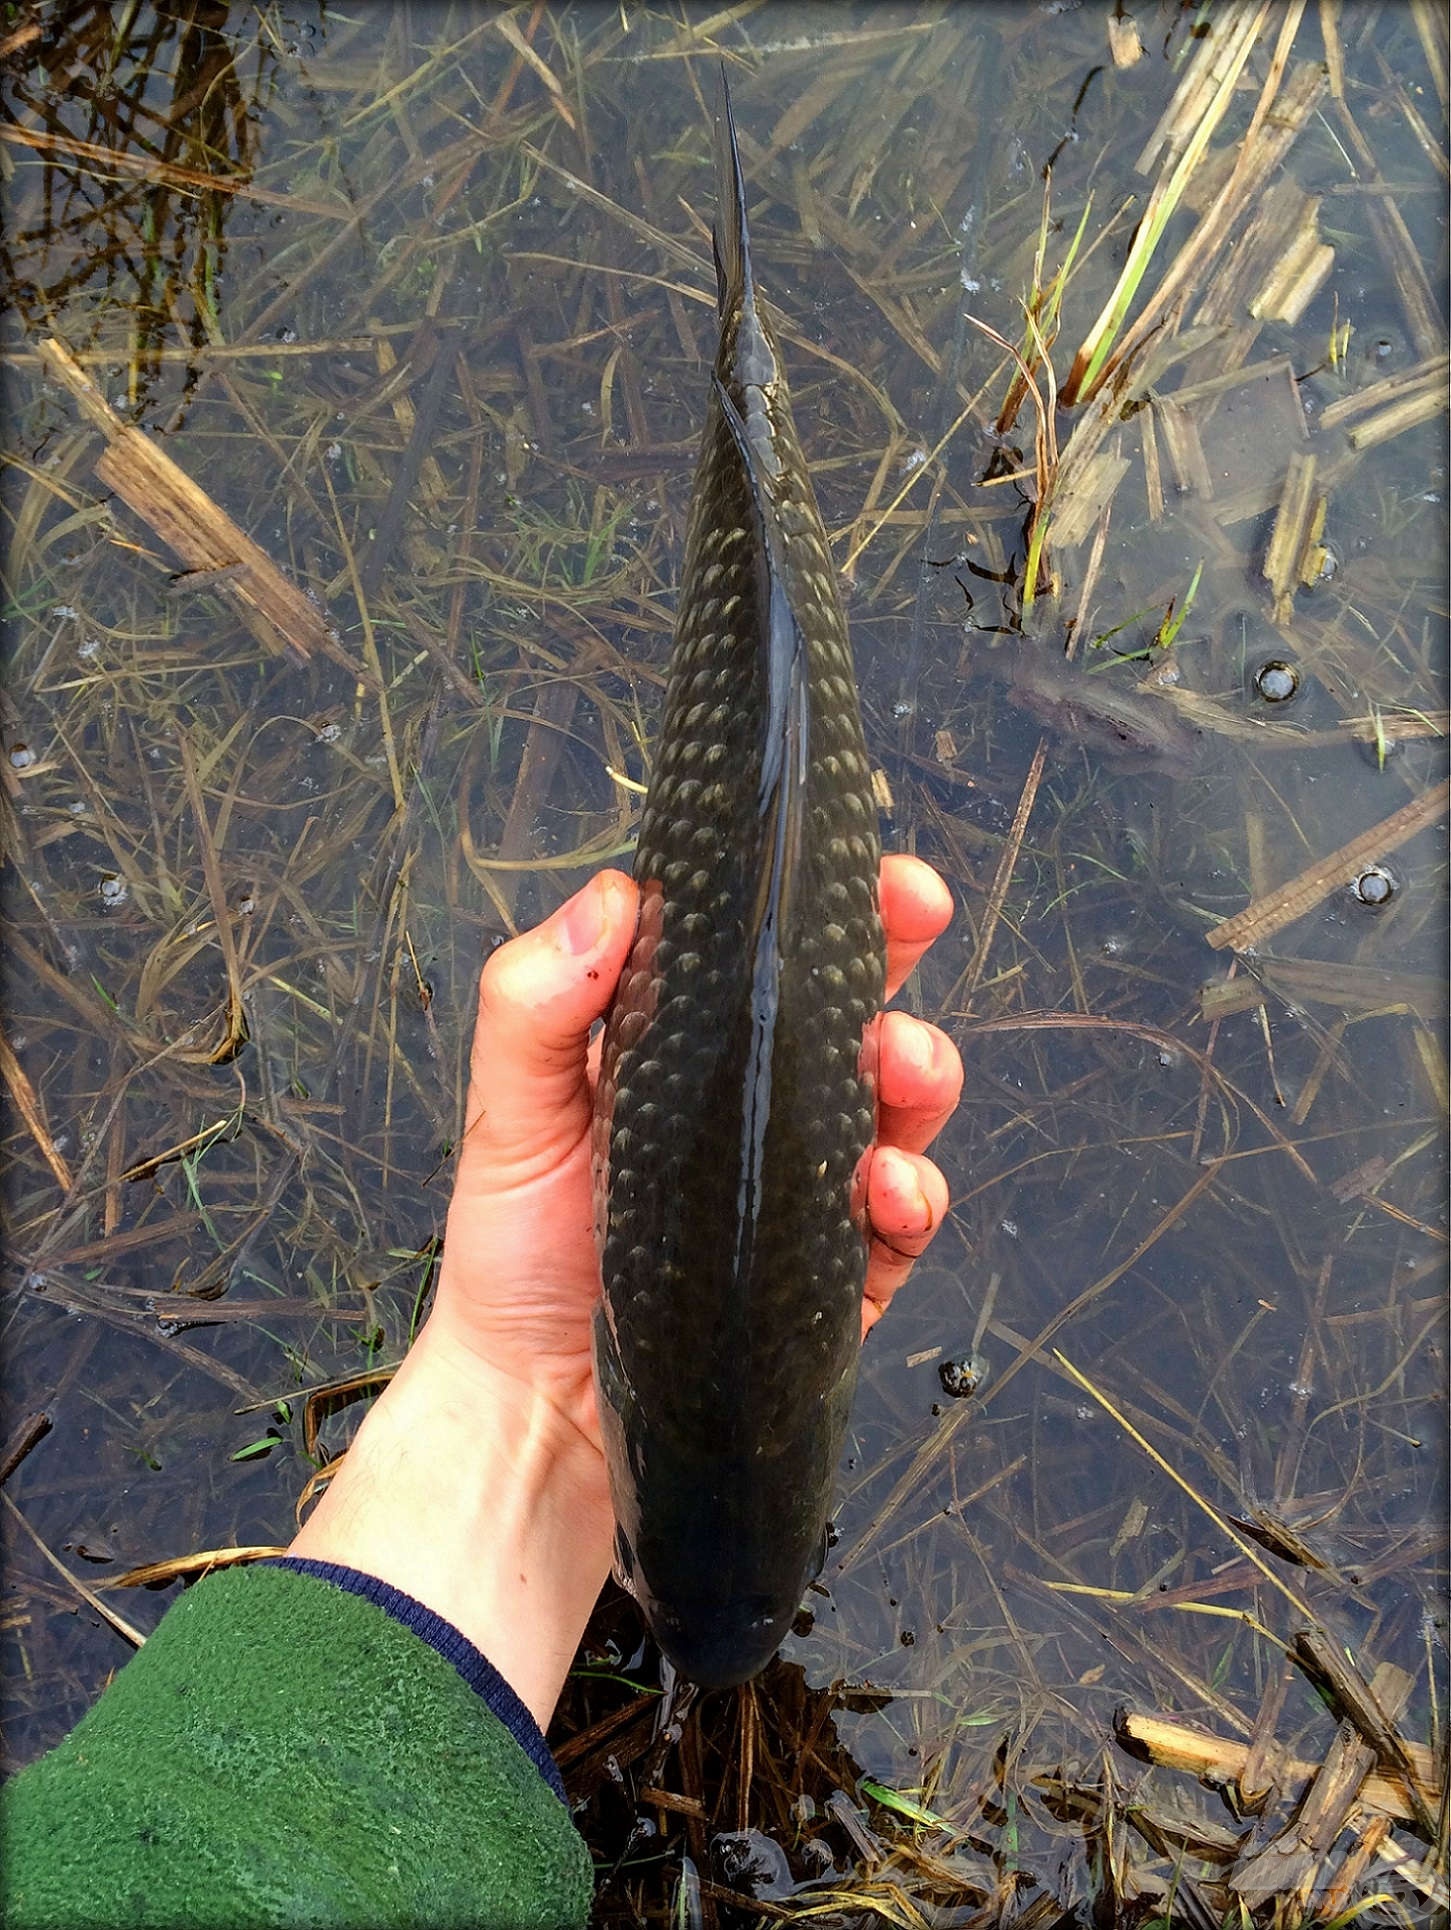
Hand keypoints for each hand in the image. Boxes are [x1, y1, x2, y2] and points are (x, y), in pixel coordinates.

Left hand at [291, 856, 960, 1726]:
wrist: (537, 1416)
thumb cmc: (515, 1258)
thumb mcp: (508, 1112)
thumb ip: (538, 1003)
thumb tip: (613, 898)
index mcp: (682, 1049)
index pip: (766, 953)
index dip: (824, 901)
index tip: (859, 862)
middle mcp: (754, 1106)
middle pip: (852, 1009)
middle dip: (896, 957)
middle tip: (911, 923)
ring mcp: (802, 1187)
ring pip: (898, 1105)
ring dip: (919, 1071)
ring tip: (899, 1068)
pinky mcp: (836, 1273)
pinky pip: (901, 1222)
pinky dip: (914, 1196)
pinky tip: (887, 1190)